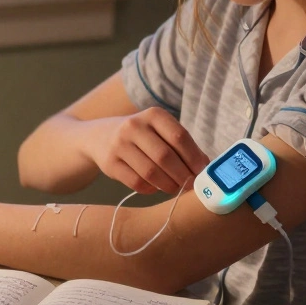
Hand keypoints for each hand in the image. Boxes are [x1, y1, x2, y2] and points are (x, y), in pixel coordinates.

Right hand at [86, 107, 208, 194]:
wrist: (99, 137)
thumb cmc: (141, 136)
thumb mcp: (159, 131)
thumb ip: (181, 145)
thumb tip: (206, 166)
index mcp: (152, 115)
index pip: (179, 136)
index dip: (194, 157)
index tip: (204, 172)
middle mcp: (134, 126)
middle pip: (165, 156)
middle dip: (183, 175)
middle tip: (192, 186)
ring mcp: (119, 145)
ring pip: (151, 172)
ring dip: (169, 185)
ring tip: (176, 189)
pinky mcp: (110, 164)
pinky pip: (137, 183)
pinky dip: (151, 189)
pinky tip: (157, 187)